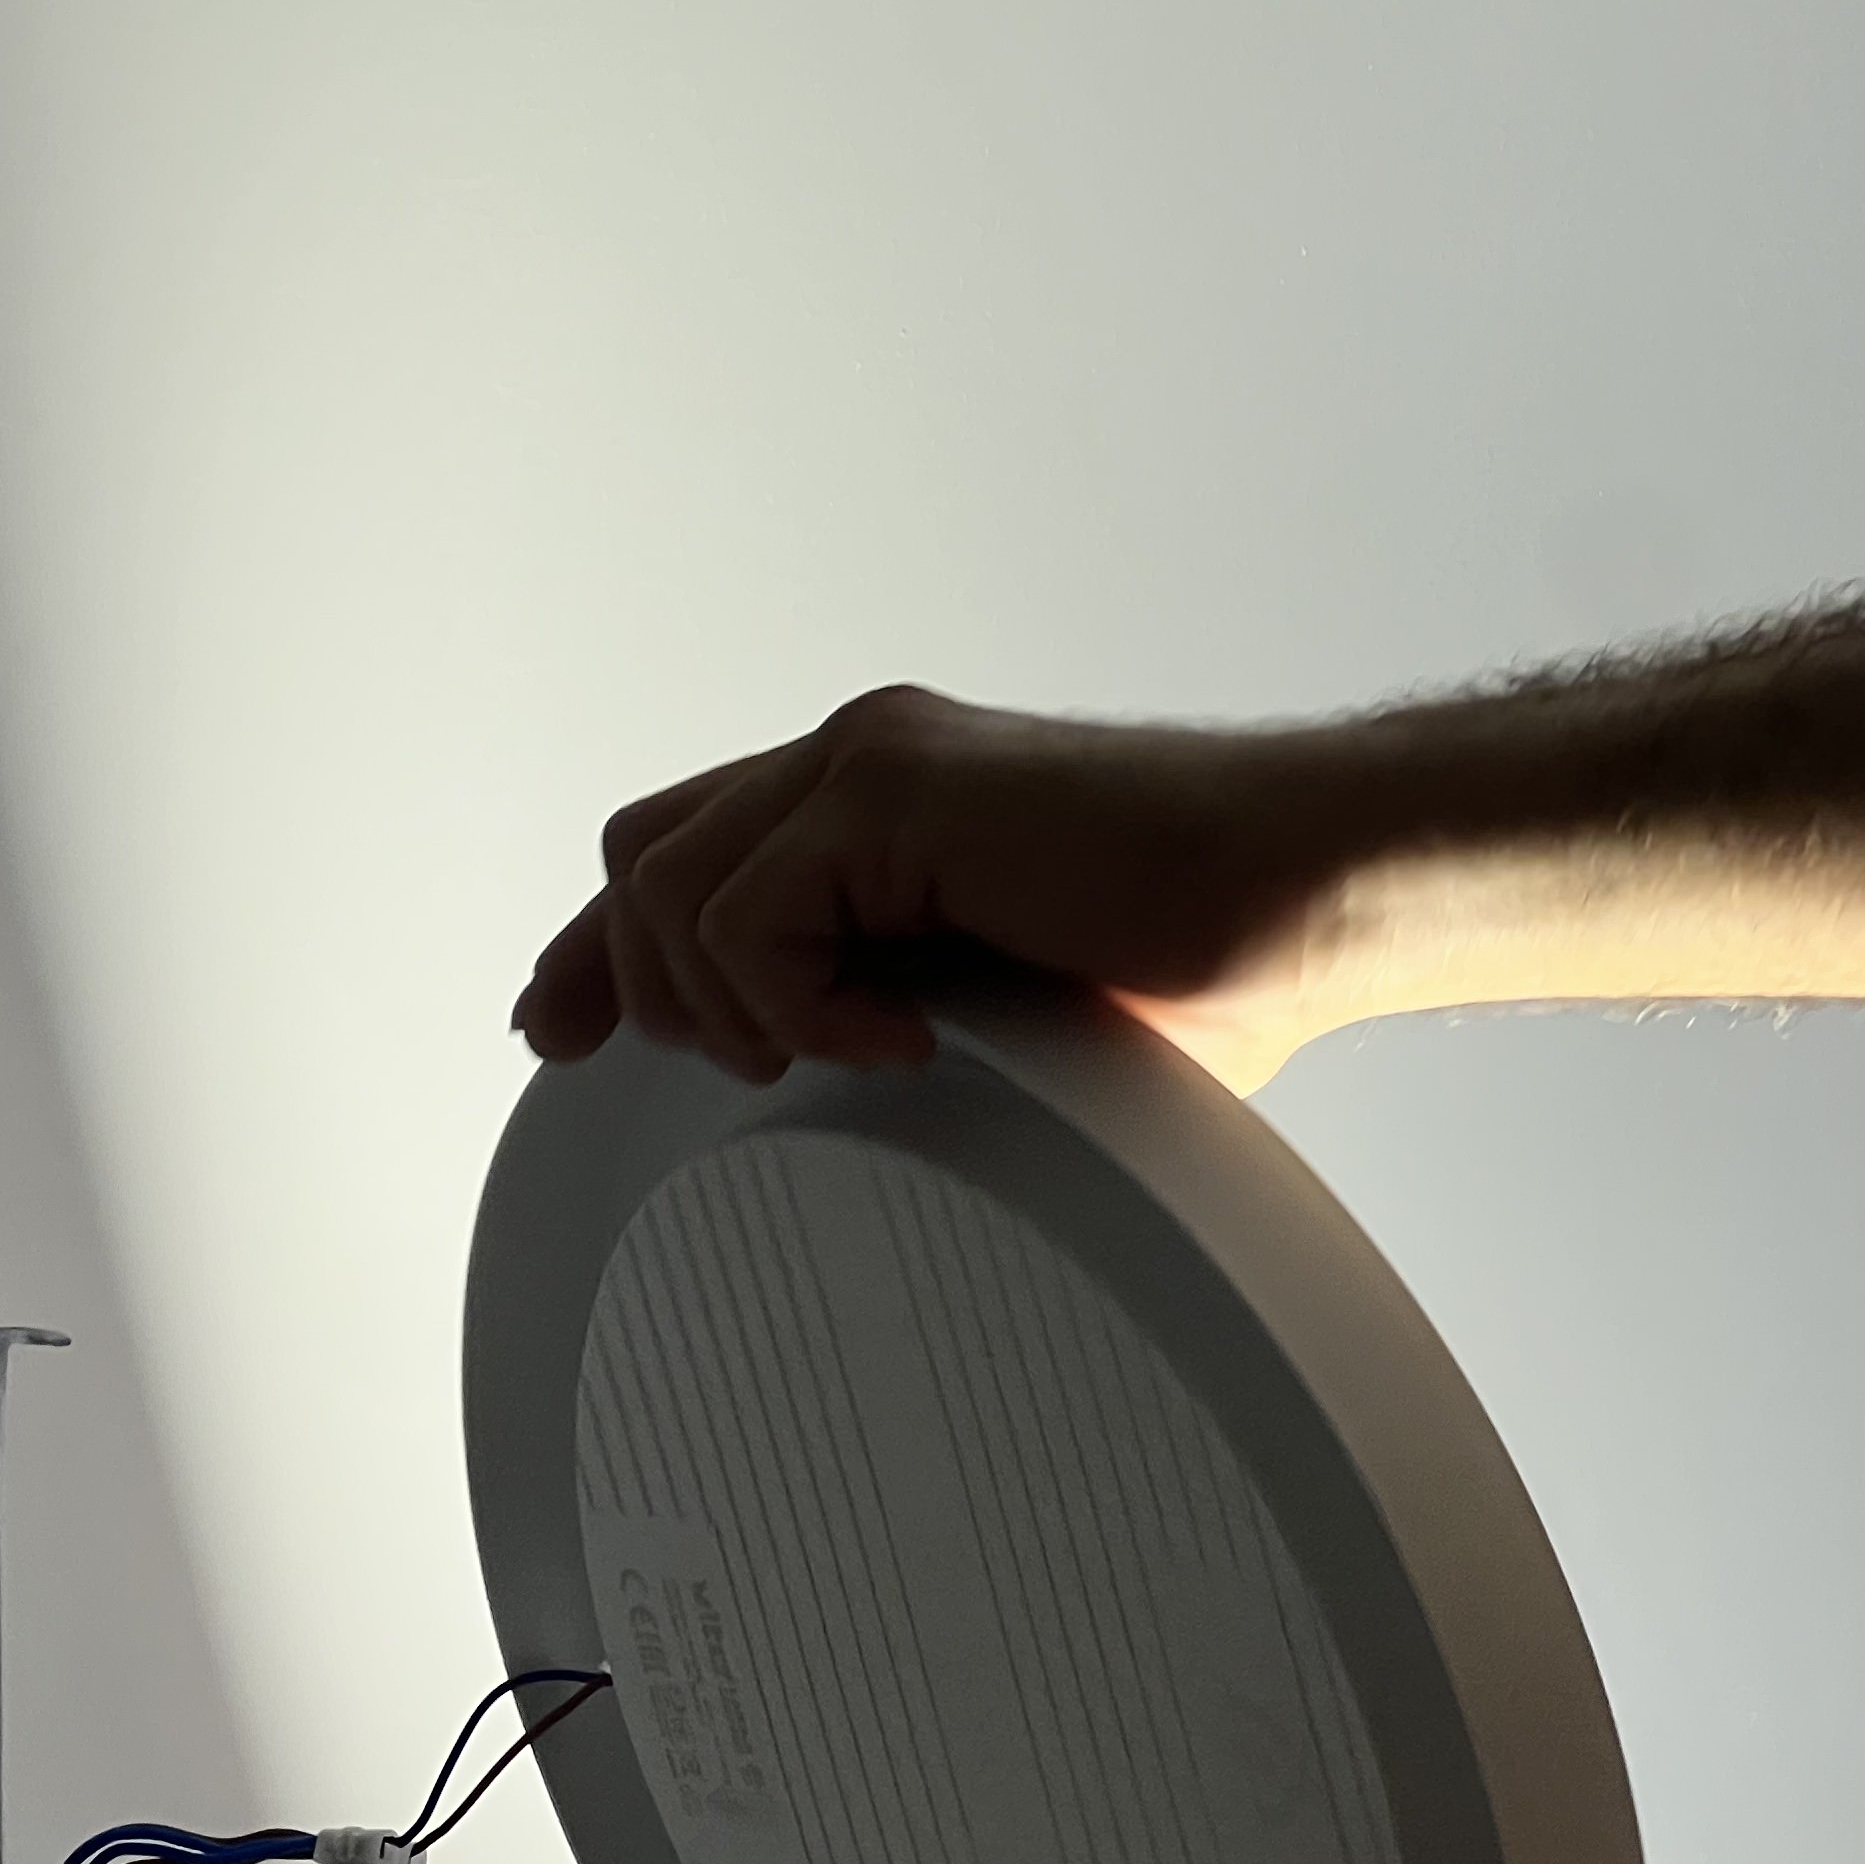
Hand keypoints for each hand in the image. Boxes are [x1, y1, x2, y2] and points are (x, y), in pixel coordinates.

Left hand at [515, 686, 1374, 1086]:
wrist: (1306, 894)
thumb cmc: (1198, 962)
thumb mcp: (992, 1012)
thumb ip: (889, 1011)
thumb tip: (816, 1100)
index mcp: (874, 810)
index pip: (682, 854)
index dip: (597, 950)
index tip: (557, 1039)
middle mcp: (853, 763)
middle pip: (640, 856)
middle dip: (627, 981)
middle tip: (704, 1068)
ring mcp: (868, 763)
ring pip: (667, 891)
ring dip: (731, 1008)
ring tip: (852, 1054)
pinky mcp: (895, 787)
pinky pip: (746, 918)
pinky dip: (799, 1005)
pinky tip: (904, 1041)